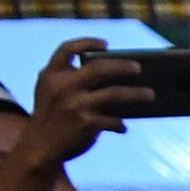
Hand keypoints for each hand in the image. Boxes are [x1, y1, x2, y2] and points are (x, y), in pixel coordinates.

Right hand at [27, 39, 143, 169]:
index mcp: (52, 74)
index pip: (67, 49)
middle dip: (123, 66)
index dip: (87, 42)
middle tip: (139, 67)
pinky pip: (114, 120)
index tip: (106, 44)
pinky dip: (120, 124)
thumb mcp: (51, 92)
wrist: (39, 147)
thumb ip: (69, 80)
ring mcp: (76, 104)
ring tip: (150, 94)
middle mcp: (63, 86)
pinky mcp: (87, 123)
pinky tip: (123, 127)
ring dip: (136, 94)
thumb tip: (112, 80)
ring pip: (115, 94)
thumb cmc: (51, 117)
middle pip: (100, 68)